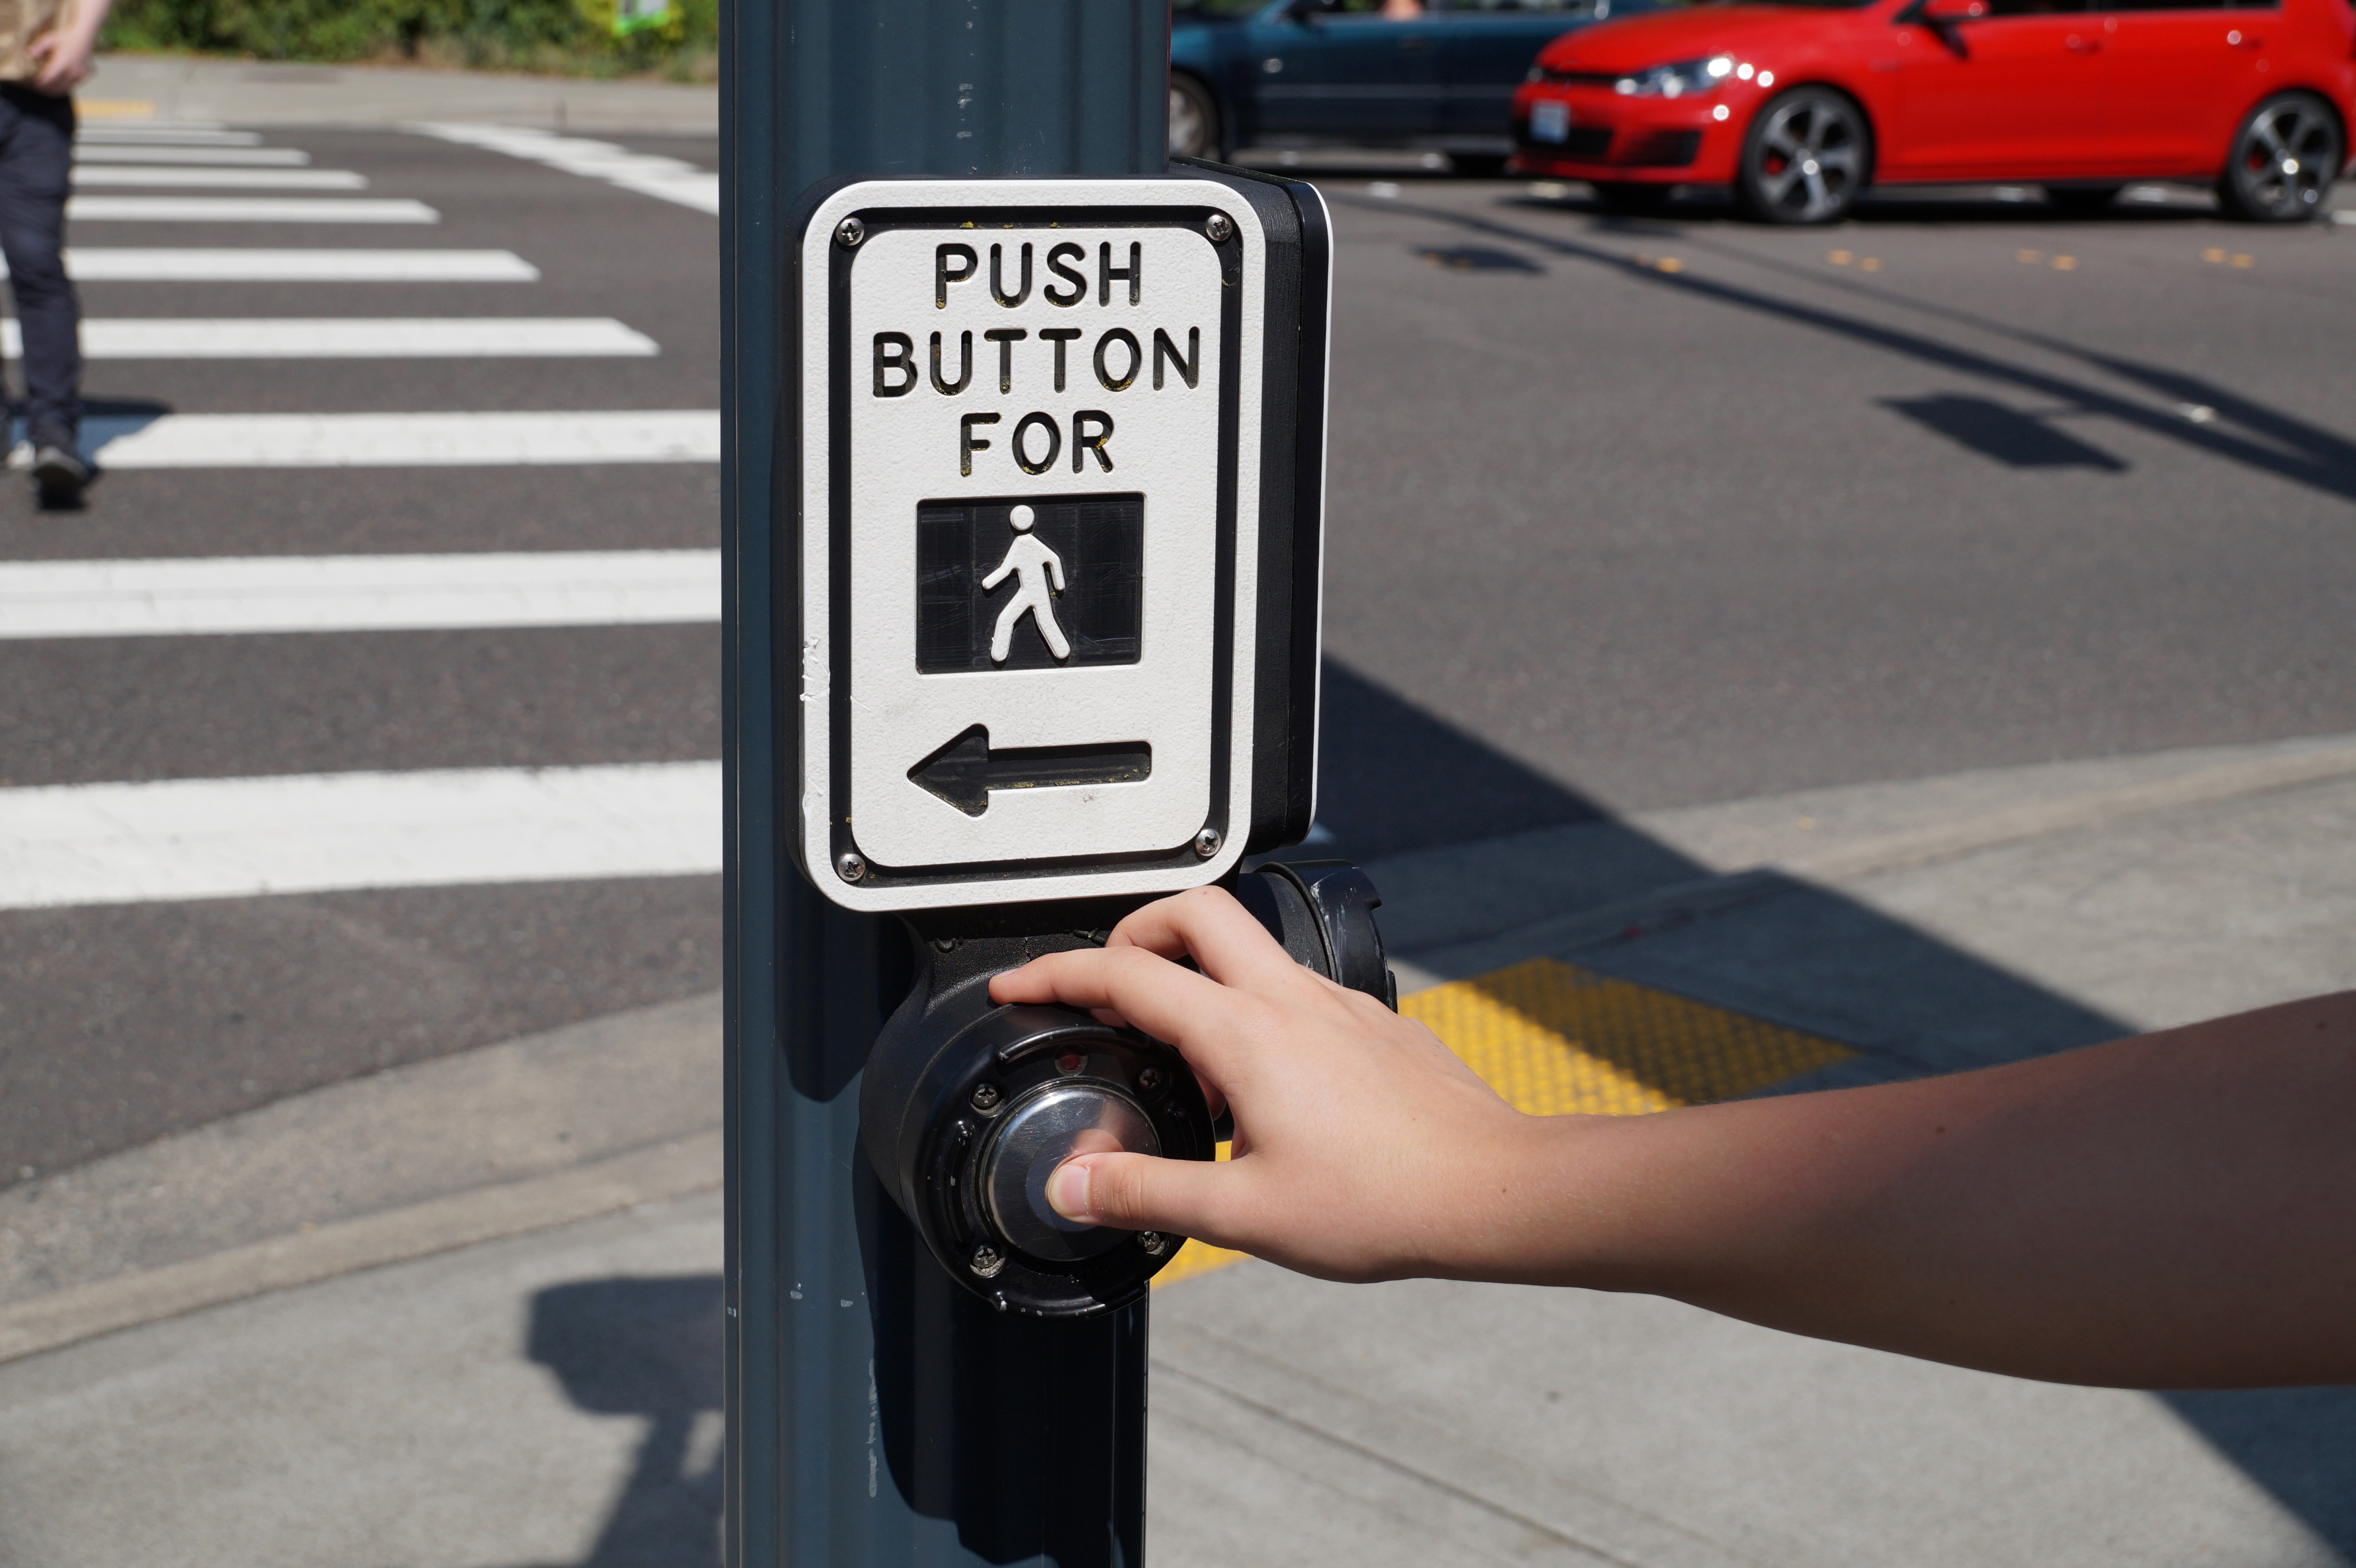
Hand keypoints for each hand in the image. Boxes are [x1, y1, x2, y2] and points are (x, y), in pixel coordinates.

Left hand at [27, 22, 97, 94]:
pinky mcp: (84, 75)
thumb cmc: (66, 37)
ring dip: (56, 91)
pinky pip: (74, 84)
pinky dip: (66, 86)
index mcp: (61, 63)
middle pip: (57, 88)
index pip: (47, 79)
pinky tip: (60, 85)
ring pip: (66, 89)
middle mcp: (71, 71)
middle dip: (47, 91)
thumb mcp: (48, 40)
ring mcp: (79, 74)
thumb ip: (37, 48)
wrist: (84, 35)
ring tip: (48, 91)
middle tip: (39, 91)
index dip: (39, 84)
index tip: (33, 85)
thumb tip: (27, 55)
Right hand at [988, 886, 1582, 1281]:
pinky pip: (1295, 990)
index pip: (1126, 975)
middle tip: (1104, 981)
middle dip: (1132, 930)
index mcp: (1245, 1036)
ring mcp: (1337, 1005)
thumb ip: (1147, 1192)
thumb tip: (1074, 1183)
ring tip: (1179, 1056)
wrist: (1495, 1190)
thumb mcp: (1243, 1215)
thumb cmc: (1387, 1200)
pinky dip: (1254, 1011)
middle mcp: (1291, 1001)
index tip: (1021, 987)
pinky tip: (1259, 1087)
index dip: (1057, 974)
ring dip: (1197, 974)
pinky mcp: (1373, 1024)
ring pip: (1249, 947)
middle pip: (1193, 910)